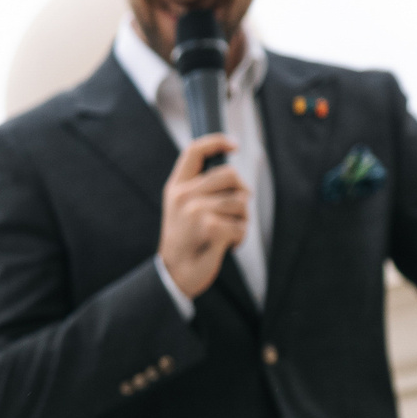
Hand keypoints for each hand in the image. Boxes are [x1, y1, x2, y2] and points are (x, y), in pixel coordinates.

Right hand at [158, 133, 247, 300]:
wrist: (174, 276)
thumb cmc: (185, 244)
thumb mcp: (181, 211)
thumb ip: (199, 190)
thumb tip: (233, 177)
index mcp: (176, 189)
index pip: (194, 152)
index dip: (217, 141)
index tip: (233, 144)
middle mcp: (183, 196)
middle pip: (229, 174)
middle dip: (241, 193)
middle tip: (236, 211)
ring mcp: (195, 211)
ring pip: (240, 202)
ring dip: (242, 220)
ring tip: (228, 233)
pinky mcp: (209, 227)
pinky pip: (241, 225)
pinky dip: (240, 238)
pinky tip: (227, 245)